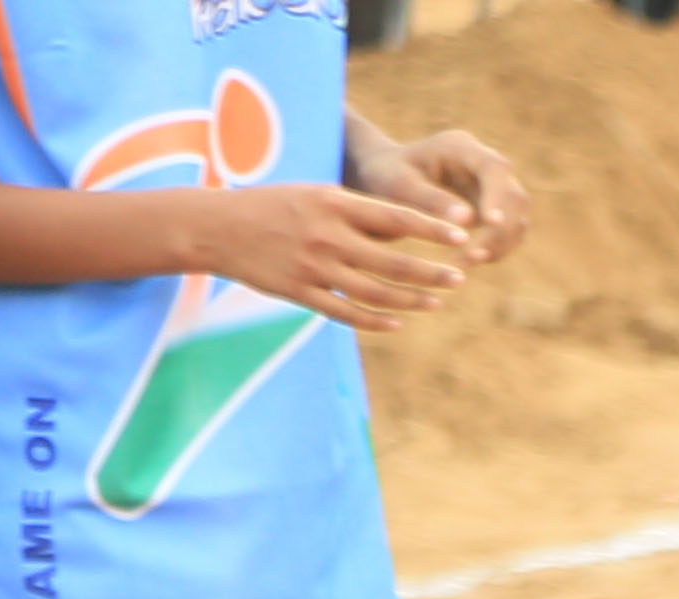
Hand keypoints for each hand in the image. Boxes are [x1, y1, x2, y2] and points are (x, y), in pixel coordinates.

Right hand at [179, 181, 466, 327]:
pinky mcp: (299, 292)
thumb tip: (408, 228)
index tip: (463, 237)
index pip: (394, 216)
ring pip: (375, 292)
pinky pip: (346, 313)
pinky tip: (399, 323)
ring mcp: (313, 267)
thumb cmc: (274, 206)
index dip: (432, 230)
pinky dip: (376, 321)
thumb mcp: (314, 196)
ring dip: (411, 300)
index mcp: (332, 203)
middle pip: (392, 261)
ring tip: (438, 302)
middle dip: (431, 272)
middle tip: (461, 277)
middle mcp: (326, 235)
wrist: (215, 226)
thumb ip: (357, 212)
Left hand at [359, 122, 532, 263]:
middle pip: (514, 197)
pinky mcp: (494, 210)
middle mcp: (484, 165)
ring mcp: (493, 188)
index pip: (495, 169)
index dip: (498, 196)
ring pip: (517, 219)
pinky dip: (494, 250)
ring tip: (467, 263)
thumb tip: (468, 221)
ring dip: (499, 245)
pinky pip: (508, 234)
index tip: (491, 224)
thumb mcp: (398, 185)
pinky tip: (469, 261)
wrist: (385, 177)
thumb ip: (430, 199)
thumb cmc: (386, 176)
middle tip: (472, 257)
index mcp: (460, 147)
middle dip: (499, 231)